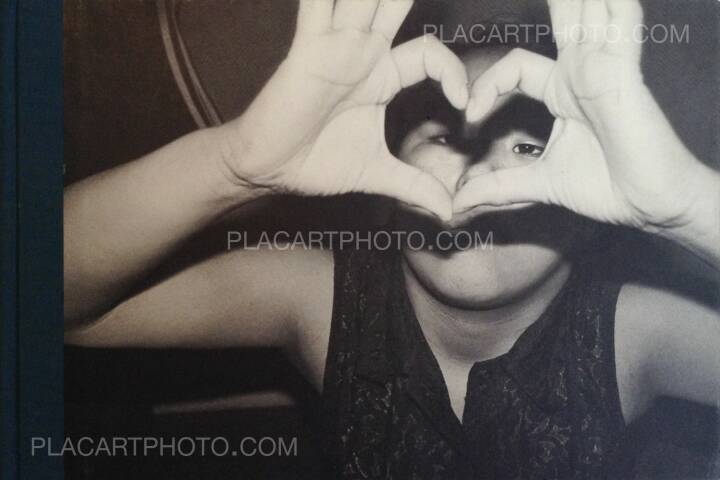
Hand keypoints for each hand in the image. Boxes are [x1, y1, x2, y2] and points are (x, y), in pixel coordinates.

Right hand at [223, 0, 468, 219]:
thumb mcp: (377, 174)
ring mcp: (335, 46)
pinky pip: (317, 8)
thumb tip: (449, 212)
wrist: (270, 170)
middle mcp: (362, 52)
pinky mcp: (308, 49)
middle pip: (396, 5)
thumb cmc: (316, 163)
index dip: (453, 72)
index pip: (430, 53)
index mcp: (382, 76)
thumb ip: (415, 185)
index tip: (466, 106)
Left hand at [454, 0, 707, 229]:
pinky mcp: (621, 68)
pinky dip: (608, 0)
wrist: (650, 205)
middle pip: (560, 17)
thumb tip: (458, 204)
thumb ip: (498, 187)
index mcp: (562, 90)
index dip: (486, 87)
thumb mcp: (539, 184)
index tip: (469, 117)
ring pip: (586, 7)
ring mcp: (603, 64)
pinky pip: (618, 18)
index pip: (514, 67)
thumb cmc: (608, 187)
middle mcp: (582, 69)